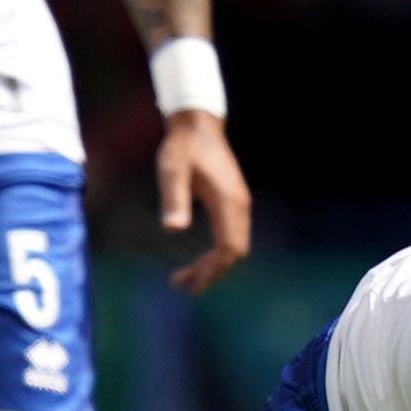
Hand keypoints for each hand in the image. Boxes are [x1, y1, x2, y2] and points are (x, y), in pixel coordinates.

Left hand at [157, 109, 251, 292]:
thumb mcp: (171, 169)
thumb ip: (173, 197)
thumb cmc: (182, 146)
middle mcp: (239, 205)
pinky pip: (231, 237)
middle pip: (234, 252)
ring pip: (234, 246)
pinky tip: (199, 260)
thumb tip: (172, 229)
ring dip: (213, 265)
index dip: (212, 269)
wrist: (197, 123)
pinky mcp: (233, 202)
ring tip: (186, 280)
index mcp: (228, 201)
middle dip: (211, 273)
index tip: (190, 283)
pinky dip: (217, 254)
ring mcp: (238, 204)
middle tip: (183, 287)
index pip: (228, 247)